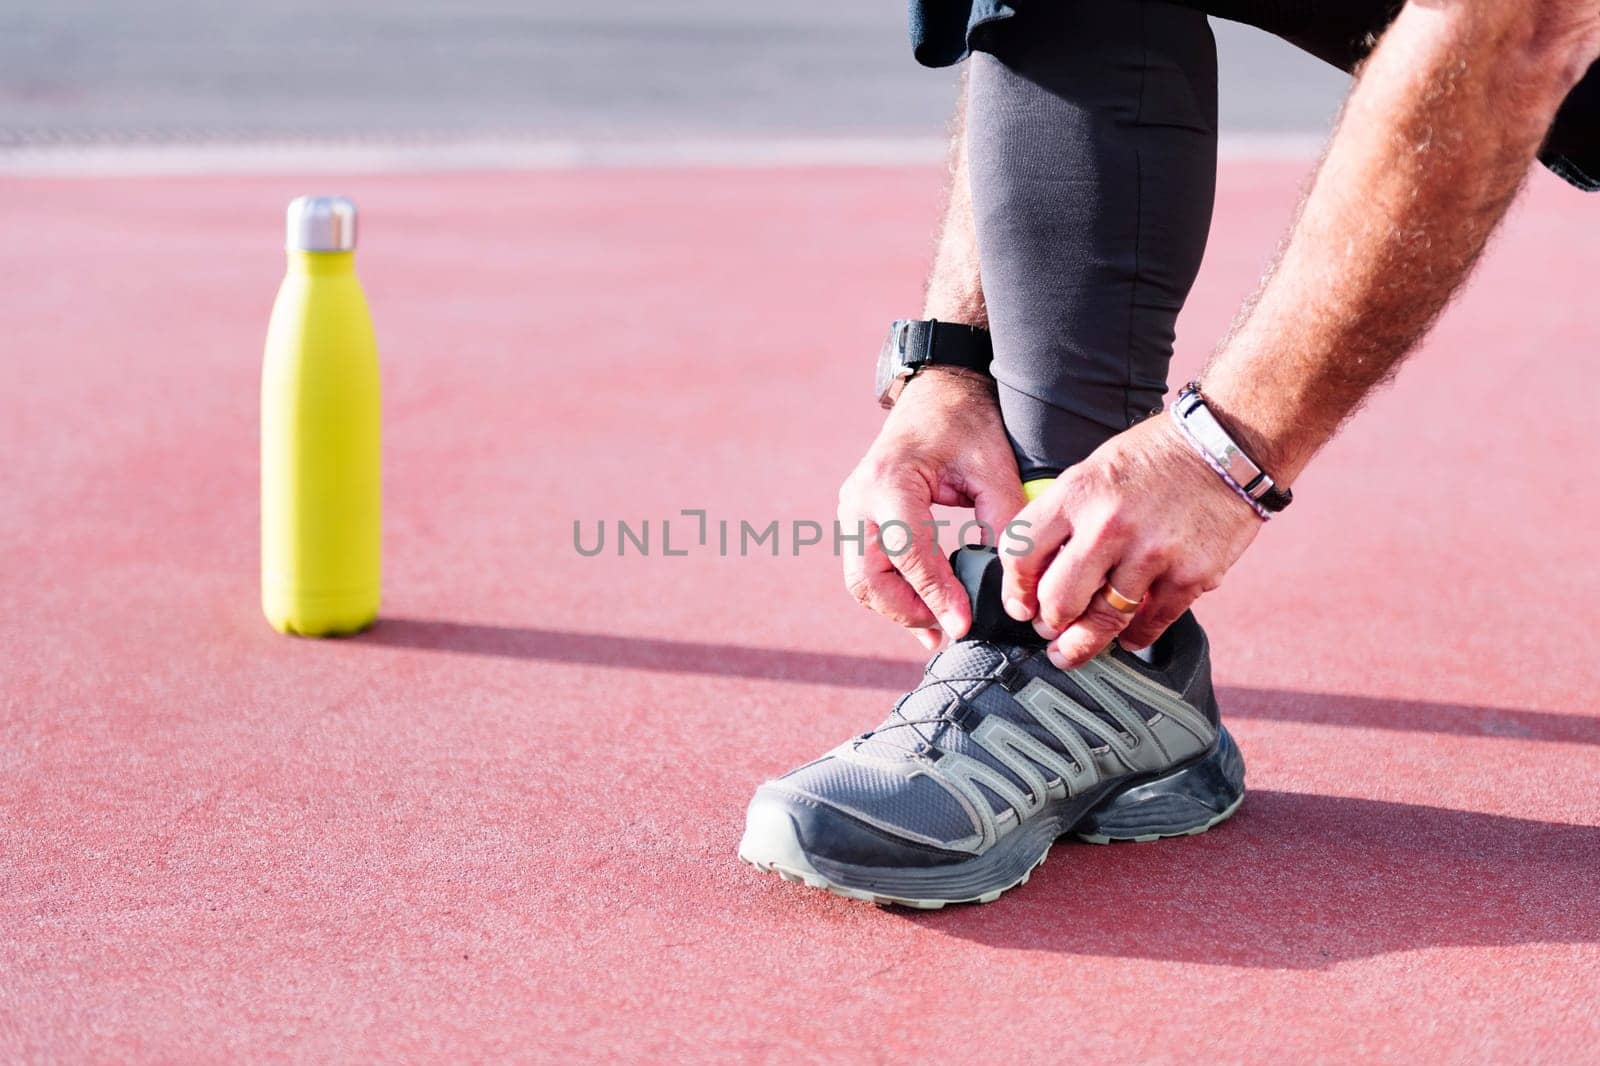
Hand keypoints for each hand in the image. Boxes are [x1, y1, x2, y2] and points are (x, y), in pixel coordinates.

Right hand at [839, 369, 1025, 650]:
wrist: (935, 395)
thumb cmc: (965, 424)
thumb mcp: (993, 468)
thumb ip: (1003, 523)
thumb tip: (1011, 585)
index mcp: (890, 482)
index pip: (909, 554)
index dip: (936, 595)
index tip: (963, 625)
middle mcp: (858, 499)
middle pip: (868, 578)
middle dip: (907, 611)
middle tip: (950, 630)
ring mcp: (851, 511)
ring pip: (861, 582)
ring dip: (897, 609)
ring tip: (939, 629)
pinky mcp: (857, 521)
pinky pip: (867, 571)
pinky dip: (892, 595)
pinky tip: (925, 613)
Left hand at [1000, 413, 1263, 667]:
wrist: (1227, 445)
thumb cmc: (1155, 458)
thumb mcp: (1093, 471)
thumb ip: (1065, 518)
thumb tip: (1039, 572)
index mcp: (1076, 494)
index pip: (1021, 554)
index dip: (1013, 589)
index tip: (1019, 605)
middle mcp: (1109, 526)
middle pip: (1057, 601)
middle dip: (1048, 623)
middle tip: (1049, 629)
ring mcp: (1151, 554)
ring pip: (1102, 621)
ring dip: (1083, 644)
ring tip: (1073, 650)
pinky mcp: (1190, 576)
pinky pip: (1149, 625)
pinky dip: (1133, 636)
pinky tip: (1125, 636)